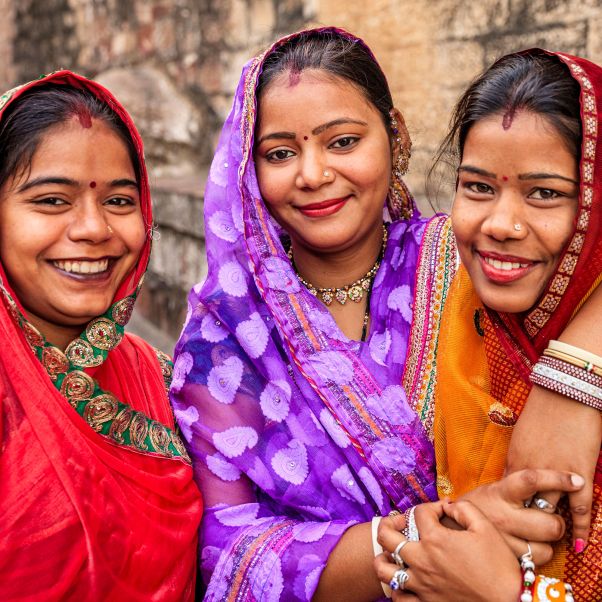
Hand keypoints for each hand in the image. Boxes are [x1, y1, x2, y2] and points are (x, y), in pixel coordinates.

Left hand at [375, 501, 520, 601]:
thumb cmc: (500, 566)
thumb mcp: (486, 528)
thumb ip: (464, 509)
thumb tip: (448, 505)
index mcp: (435, 540)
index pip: (418, 513)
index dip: (430, 506)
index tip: (443, 511)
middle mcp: (422, 561)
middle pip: (386, 536)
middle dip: (389, 523)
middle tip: (398, 523)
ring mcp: (420, 584)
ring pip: (384, 569)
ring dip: (384, 557)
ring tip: (392, 552)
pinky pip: (398, 598)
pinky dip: (396, 589)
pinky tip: (405, 581)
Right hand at [459, 468, 583, 563]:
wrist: (445, 526)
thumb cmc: (476, 506)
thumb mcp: (492, 489)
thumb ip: (516, 487)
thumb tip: (549, 482)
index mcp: (500, 492)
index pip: (531, 480)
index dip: (556, 479)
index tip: (575, 480)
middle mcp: (502, 516)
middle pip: (549, 523)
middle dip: (556, 523)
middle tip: (548, 519)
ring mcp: (503, 540)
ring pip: (546, 548)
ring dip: (547, 543)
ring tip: (535, 535)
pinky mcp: (503, 558)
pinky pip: (534, 562)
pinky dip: (536, 556)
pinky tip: (527, 547)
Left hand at [507, 387, 599, 549]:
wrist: (565, 394)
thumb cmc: (541, 412)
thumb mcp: (520, 437)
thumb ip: (518, 461)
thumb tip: (515, 478)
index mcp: (515, 462)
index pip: (507, 497)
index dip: (508, 514)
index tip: (505, 527)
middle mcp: (531, 472)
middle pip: (525, 509)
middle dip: (525, 526)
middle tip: (524, 541)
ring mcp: (555, 474)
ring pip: (550, 511)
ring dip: (551, 527)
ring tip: (550, 541)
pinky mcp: (578, 473)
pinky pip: (579, 508)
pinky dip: (580, 528)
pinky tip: (579, 545)